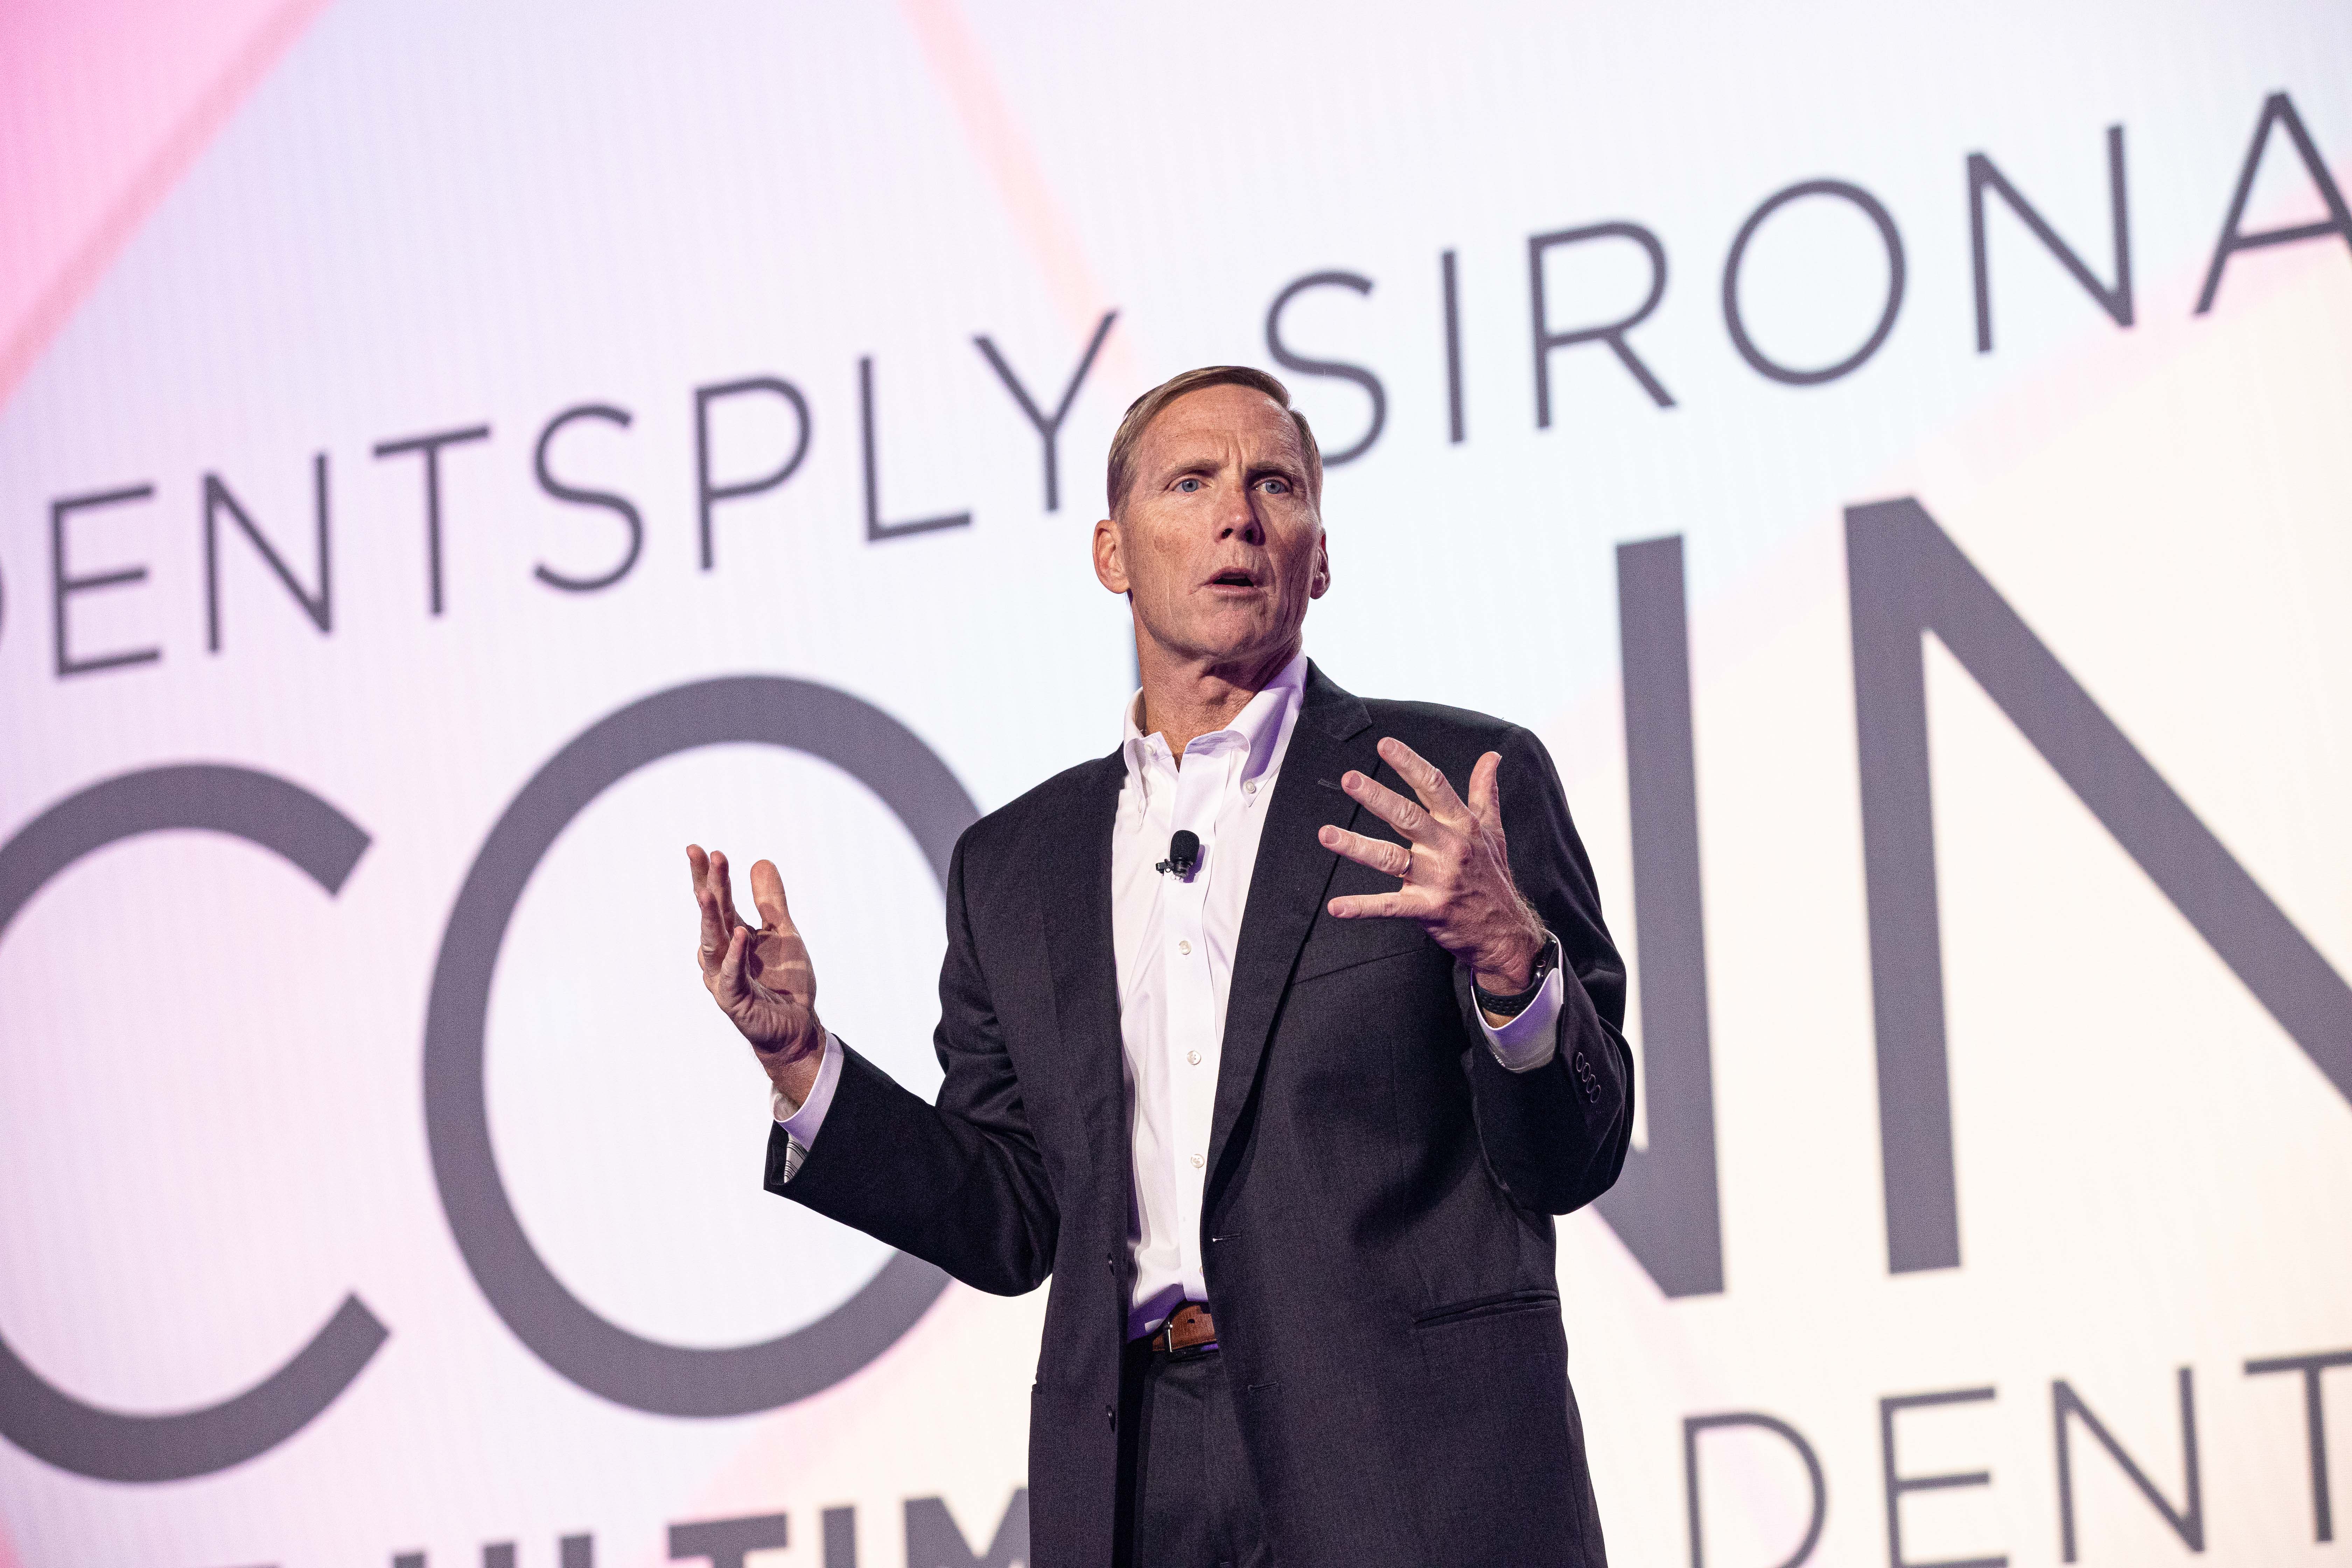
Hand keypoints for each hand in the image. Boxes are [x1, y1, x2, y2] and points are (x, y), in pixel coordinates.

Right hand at [686, 844, 824, 1104]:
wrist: (796, 1026)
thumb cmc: (784, 981)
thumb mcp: (784, 933)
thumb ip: (771, 901)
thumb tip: (760, 861)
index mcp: (732, 936)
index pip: (718, 901)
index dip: (710, 876)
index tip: (701, 849)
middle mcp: (722, 955)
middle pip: (711, 916)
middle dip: (707, 885)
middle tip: (701, 855)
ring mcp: (724, 978)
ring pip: (712, 943)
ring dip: (710, 917)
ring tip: (708, 891)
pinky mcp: (734, 1001)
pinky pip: (731, 976)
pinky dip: (735, 956)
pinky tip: (741, 935)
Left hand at [1318, 738, 1545, 993]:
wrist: (1506, 932)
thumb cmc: (1493, 877)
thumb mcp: (1494, 831)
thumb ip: (1485, 792)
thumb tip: (1491, 757)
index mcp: (1463, 826)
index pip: (1435, 786)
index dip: (1409, 764)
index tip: (1385, 745)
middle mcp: (1449, 848)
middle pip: (1408, 817)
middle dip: (1377, 797)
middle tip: (1350, 779)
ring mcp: (1437, 880)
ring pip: (1391, 858)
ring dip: (1357, 847)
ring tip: (1327, 834)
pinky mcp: (1427, 909)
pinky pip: (1389, 906)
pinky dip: (1361, 907)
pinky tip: (1337, 906)